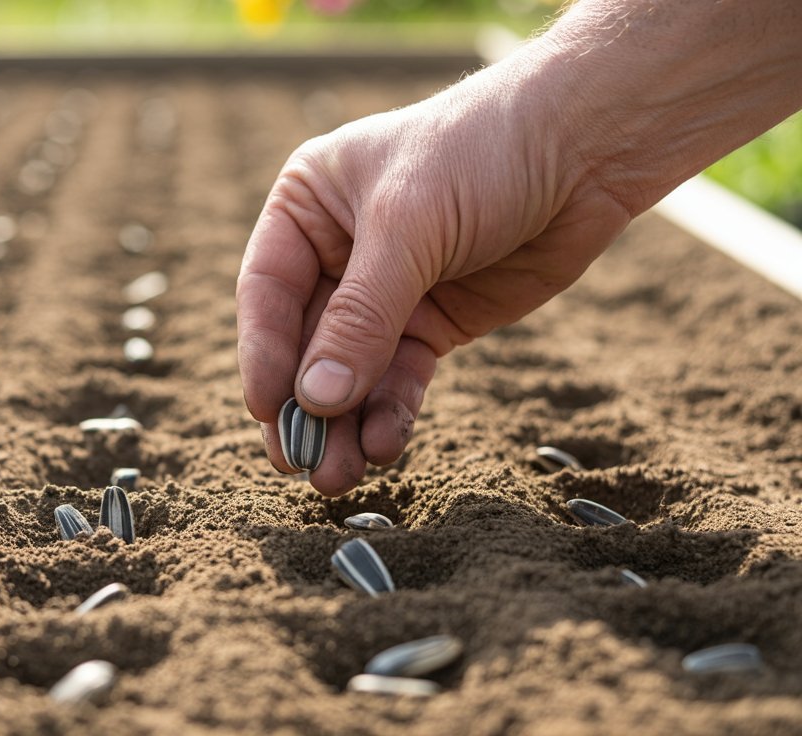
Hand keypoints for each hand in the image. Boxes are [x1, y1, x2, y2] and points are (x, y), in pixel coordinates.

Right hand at [237, 64, 632, 495]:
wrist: (585, 148)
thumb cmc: (480, 154)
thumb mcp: (408, 227)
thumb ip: (360, 317)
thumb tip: (316, 401)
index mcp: (307, 207)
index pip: (267, 290)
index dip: (264, 354)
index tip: (266, 411)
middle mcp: (337, 252)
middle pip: (305, 341)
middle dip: (306, 404)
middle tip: (297, 462)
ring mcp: (386, 292)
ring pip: (351, 370)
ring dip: (344, 424)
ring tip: (340, 476)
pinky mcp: (433, 322)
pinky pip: (400, 377)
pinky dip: (390, 413)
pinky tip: (385, 445)